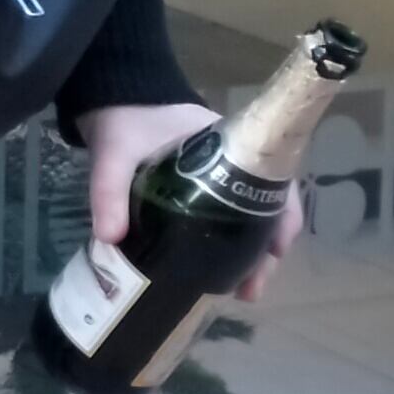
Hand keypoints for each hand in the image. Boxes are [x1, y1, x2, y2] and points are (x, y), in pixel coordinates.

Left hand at [80, 102, 297, 297]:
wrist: (111, 102)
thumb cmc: (125, 121)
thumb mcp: (115, 153)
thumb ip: (109, 190)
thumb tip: (109, 238)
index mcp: (231, 147)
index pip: (275, 182)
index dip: (284, 218)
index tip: (274, 252)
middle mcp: (236, 166)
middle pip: (268, 210)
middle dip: (265, 253)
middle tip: (250, 288)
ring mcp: (222, 181)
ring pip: (251, 220)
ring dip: (251, 255)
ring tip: (239, 290)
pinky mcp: (201, 194)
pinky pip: (226, 221)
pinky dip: (229, 246)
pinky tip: (219, 272)